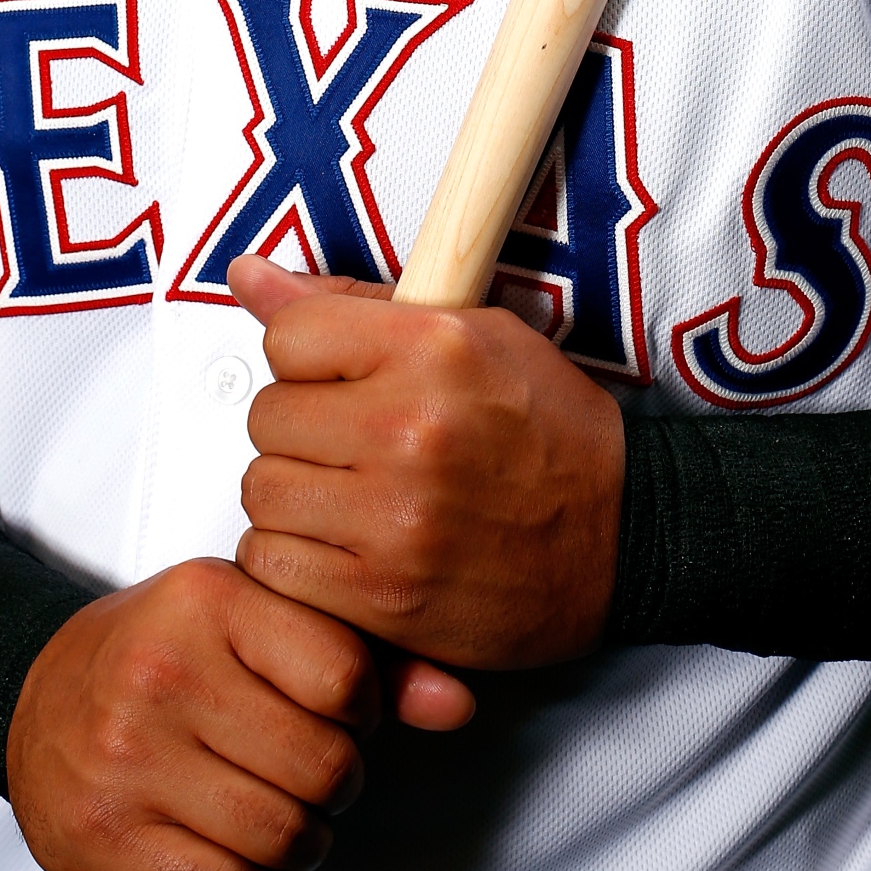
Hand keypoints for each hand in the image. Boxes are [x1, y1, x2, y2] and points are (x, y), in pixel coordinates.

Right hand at [5, 555, 470, 870]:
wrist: (36, 694)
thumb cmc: (167, 653)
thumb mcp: (253, 620)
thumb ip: (361, 655)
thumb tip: (459, 704)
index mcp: (211, 600)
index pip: (344, 674)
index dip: (365, 712)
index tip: (346, 717)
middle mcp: (164, 671)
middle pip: (320, 765)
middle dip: (341, 787)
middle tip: (324, 782)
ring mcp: (127, 756)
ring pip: (278, 833)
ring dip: (309, 847)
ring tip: (299, 829)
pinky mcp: (103, 833)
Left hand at [231, 256, 627, 671]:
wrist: (624, 538)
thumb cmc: (549, 432)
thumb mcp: (471, 334)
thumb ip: (352, 306)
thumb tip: (247, 275)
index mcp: (434, 349)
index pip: (288, 335)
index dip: (306, 358)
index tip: (337, 378)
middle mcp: (410, 429)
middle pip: (267, 416)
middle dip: (300, 428)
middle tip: (352, 443)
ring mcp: (394, 518)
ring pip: (262, 491)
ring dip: (294, 494)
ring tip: (349, 495)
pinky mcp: (383, 595)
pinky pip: (273, 563)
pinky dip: (293, 558)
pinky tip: (340, 546)